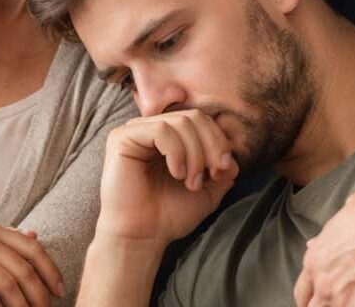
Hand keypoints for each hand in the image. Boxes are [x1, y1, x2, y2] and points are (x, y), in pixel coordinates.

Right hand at [96, 110, 238, 246]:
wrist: (141, 237)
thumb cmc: (168, 216)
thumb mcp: (207, 191)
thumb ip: (222, 170)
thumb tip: (233, 156)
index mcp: (168, 137)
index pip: (200, 120)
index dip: (218, 141)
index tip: (224, 171)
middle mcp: (150, 129)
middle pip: (193, 117)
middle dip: (211, 145)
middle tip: (213, 174)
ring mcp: (134, 131)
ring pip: (179, 122)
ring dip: (195, 154)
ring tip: (191, 182)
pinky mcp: (121, 138)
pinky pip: (160, 130)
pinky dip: (176, 152)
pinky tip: (176, 173)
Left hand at [293, 168, 354, 306]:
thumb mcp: (347, 215)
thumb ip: (328, 238)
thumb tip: (317, 244)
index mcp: (317, 261)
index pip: (303, 293)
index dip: (313, 298)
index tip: (322, 299)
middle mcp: (327, 284)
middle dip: (328, 305)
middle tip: (344, 301)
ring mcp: (350, 302)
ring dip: (348, 306)